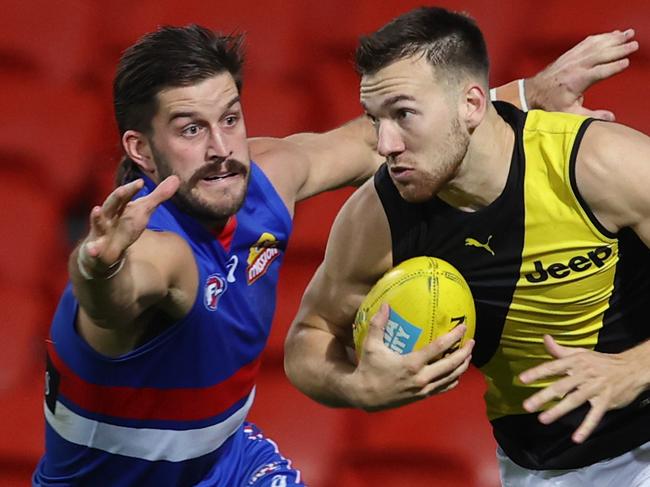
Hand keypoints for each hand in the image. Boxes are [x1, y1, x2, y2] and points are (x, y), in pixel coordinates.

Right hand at [79, 176, 179, 275]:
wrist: (106, 250)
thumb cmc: (126, 225)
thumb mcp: (144, 211)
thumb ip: (158, 196)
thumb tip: (176, 178)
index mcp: (120, 206)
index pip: (126, 195)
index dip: (132, 189)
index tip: (141, 182)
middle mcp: (109, 216)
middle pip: (112, 204)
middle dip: (117, 197)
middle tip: (123, 190)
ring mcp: (101, 231)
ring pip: (98, 223)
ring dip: (97, 218)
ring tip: (97, 209)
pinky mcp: (96, 248)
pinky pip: (93, 249)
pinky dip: (92, 249)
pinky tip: (93, 250)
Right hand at [351, 304, 473, 410]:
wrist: (365, 396)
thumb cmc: (368, 369)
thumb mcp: (371, 345)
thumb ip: (379, 324)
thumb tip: (385, 305)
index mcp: (412, 363)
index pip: (439, 348)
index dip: (453, 336)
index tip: (463, 327)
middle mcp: (422, 377)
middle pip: (452, 365)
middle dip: (465, 352)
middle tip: (471, 341)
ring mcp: (424, 389)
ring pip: (451, 378)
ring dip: (462, 366)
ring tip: (468, 355)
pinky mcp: (422, 396)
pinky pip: (444, 388)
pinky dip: (453, 380)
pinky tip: (456, 374)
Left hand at [520, 335, 644, 443]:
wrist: (633, 367)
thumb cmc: (602, 361)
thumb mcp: (581, 353)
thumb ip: (560, 350)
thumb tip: (545, 339)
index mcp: (576, 362)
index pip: (553, 367)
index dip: (537, 373)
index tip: (522, 380)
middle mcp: (584, 374)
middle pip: (561, 386)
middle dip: (543, 396)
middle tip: (528, 405)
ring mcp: (595, 388)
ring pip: (574, 400)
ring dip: (558, 410)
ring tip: (543, 419)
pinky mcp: (606, 401)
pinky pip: (595, 416)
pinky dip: (586, 427)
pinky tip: (576, 438)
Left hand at [526, 29, 638, 119]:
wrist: (532, 93)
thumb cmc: (550, 104)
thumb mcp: (569, 114)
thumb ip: (590, 115)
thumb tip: (610, 118)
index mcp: (576, 81)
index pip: (599, 72)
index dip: (613, 67)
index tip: (626, 63)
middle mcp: (575, 67)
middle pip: (600, 54)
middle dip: (618, 49)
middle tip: (634, 45)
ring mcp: (572, 58)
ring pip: (595, 45)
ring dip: (612, 39)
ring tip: (627, 35)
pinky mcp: (570, 54)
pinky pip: (587, 42)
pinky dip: (601, 37)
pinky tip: (611, 34)